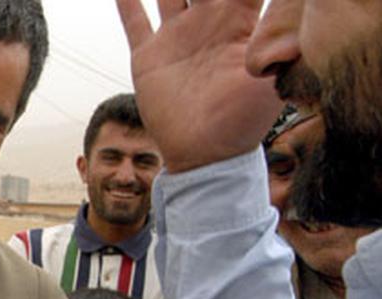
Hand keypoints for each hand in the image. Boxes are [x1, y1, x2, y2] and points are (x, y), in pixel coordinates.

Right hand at [115, 0, 281, 171]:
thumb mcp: (269, 83)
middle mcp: (206, 24)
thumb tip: (301, 20)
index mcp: (237, 23)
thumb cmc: (242, 123)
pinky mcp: (149, 58)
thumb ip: (281, 48)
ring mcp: (176, 38)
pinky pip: (134, 22)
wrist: (204, 155)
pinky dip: (126, 2)